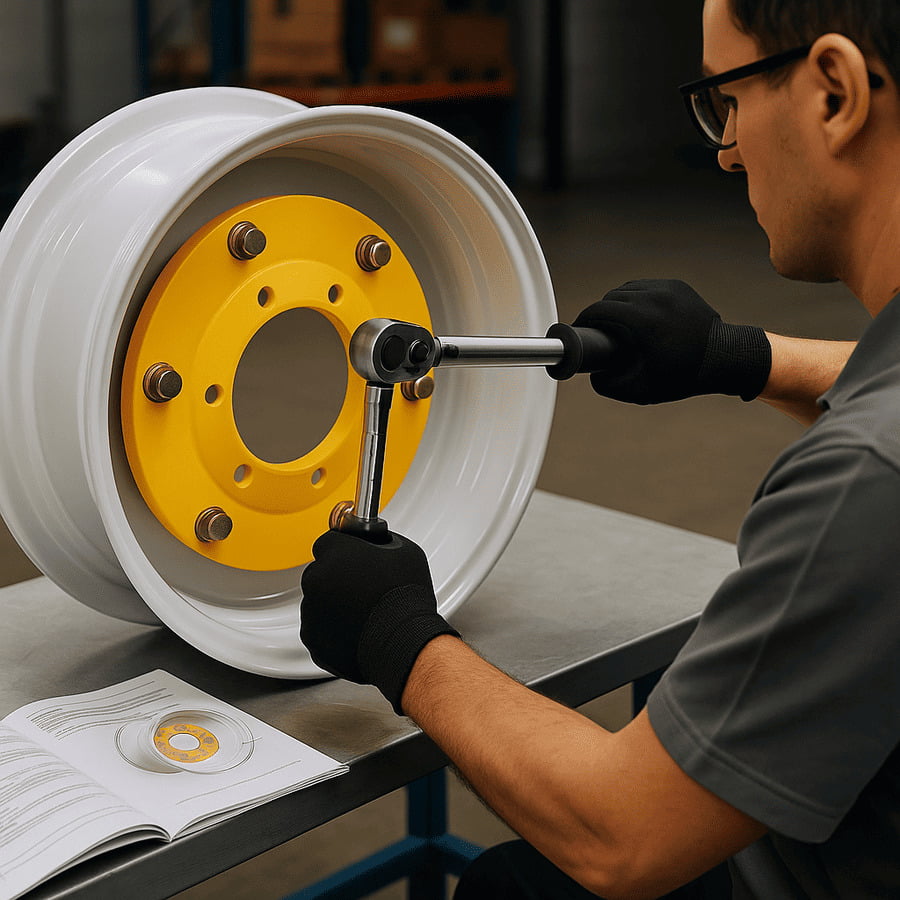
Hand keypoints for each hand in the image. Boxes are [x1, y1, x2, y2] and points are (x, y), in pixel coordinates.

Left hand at [300, 529, 458, 713]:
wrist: (405, 642)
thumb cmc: (405, 598)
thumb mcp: (403, 551)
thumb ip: (379, 542)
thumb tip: (376, 543)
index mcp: (335, 554)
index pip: (328, 542)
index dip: (344, 549)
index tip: (353, 556)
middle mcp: (316, 580)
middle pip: (320, 572)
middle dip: (337, 577)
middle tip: (363, 586)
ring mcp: (311, 612)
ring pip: (317, 601)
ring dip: (334, 603)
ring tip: (363, 611)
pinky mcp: (313, 640)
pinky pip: (318, 628)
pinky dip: (332, 629)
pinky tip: (356, 628)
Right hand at [573, 279, 770, 403]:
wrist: (723, 358)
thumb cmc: (682, 376)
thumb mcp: (640, 389)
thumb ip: (607, 384)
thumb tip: (592, 373)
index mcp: (642, 320)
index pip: (599, 310)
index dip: (584, 319)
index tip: (579, 328)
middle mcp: (654, 298)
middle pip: (611, 298)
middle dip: (600, 312)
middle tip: (599, 330)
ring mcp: (667, 289)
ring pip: (627, 289)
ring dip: (618, 303)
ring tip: (617, 321)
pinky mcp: (677, 286)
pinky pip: (646, 287)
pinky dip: (637, 298)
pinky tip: (637, 312)